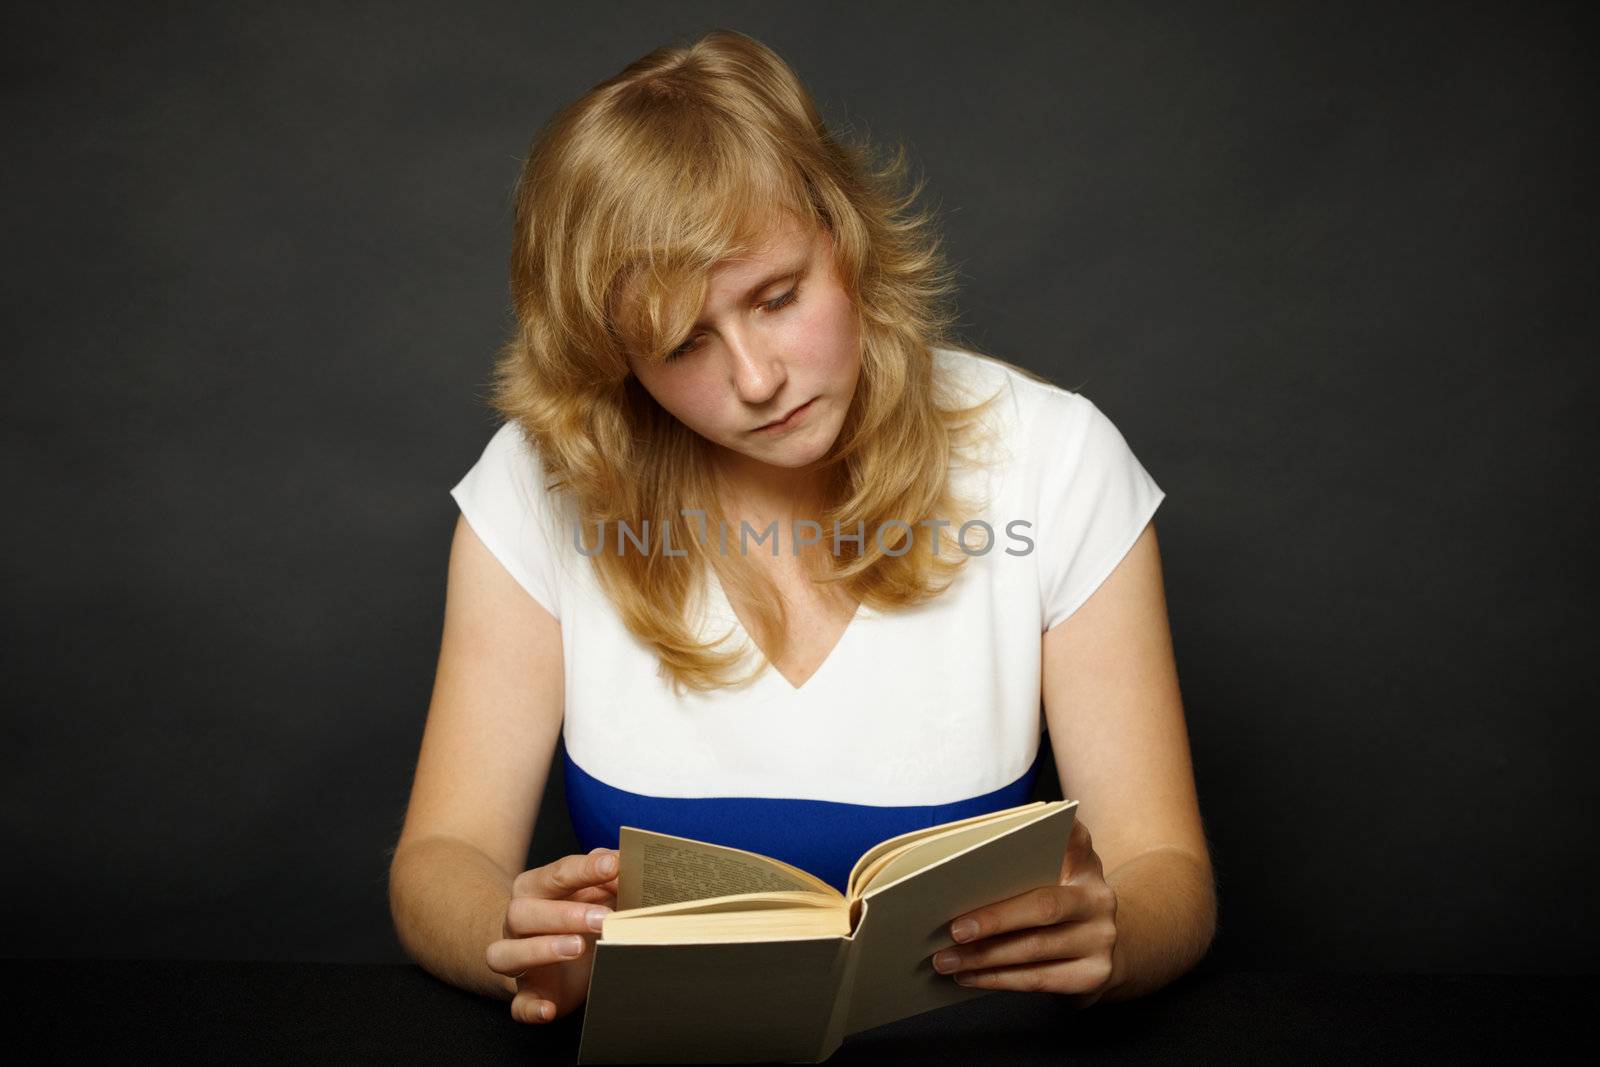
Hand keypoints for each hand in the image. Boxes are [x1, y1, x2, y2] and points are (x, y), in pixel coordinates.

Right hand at [486, 846, 619, 1023]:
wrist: (553, 955)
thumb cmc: (578, 914)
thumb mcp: (594, 891)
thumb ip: (607, 877)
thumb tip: (622, 863)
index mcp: (535, 889)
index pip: (554, 874)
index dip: (584, 869)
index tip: (613, 866)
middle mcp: (517, 922)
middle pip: (523, 913)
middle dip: (564, 914)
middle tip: (603, 918)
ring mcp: (516, 959)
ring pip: (507, 954)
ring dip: (542, 950)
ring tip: (577, 947)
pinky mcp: (527, 994)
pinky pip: (518, 1004)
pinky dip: (530, 1009)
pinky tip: (548, 1010)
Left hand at [930, 817, 1118, 1006]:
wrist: (1100, 948)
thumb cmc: (1057, 903)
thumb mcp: (1053, 876)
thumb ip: (1021, 867)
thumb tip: (957, 883)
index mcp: (1084, 863)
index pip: (1074, 837)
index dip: (1058, 830)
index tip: (1024, 825)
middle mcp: (1098, 898)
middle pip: (1043, 907)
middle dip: (994, 920)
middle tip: (953, 930)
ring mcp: (1101, 939)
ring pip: (1035, 949)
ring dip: (984, 957)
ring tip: (946, 960)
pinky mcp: (1094, 974)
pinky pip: (1038, 979)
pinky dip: (997, 979)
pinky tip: (968, 976)